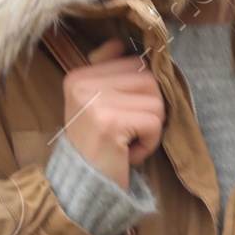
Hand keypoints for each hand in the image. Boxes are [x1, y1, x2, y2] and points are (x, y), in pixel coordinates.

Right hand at [61, 39, 164, 189]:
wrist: (81, 191)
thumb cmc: (97, 148)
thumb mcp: (96, 106)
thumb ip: (109, 73)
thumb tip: (121, 43)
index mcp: (78, 75)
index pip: (134, 62)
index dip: (139, 93)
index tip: (118, 116)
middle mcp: (82, 83)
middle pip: (149, 79)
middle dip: (148, 110)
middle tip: (125, 134)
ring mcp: (95, 101)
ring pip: (156, 100)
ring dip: (150, 127)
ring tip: (125, 143)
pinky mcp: (111, 122)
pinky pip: (155, 122)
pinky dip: (149, 143)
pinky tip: (127, 154)